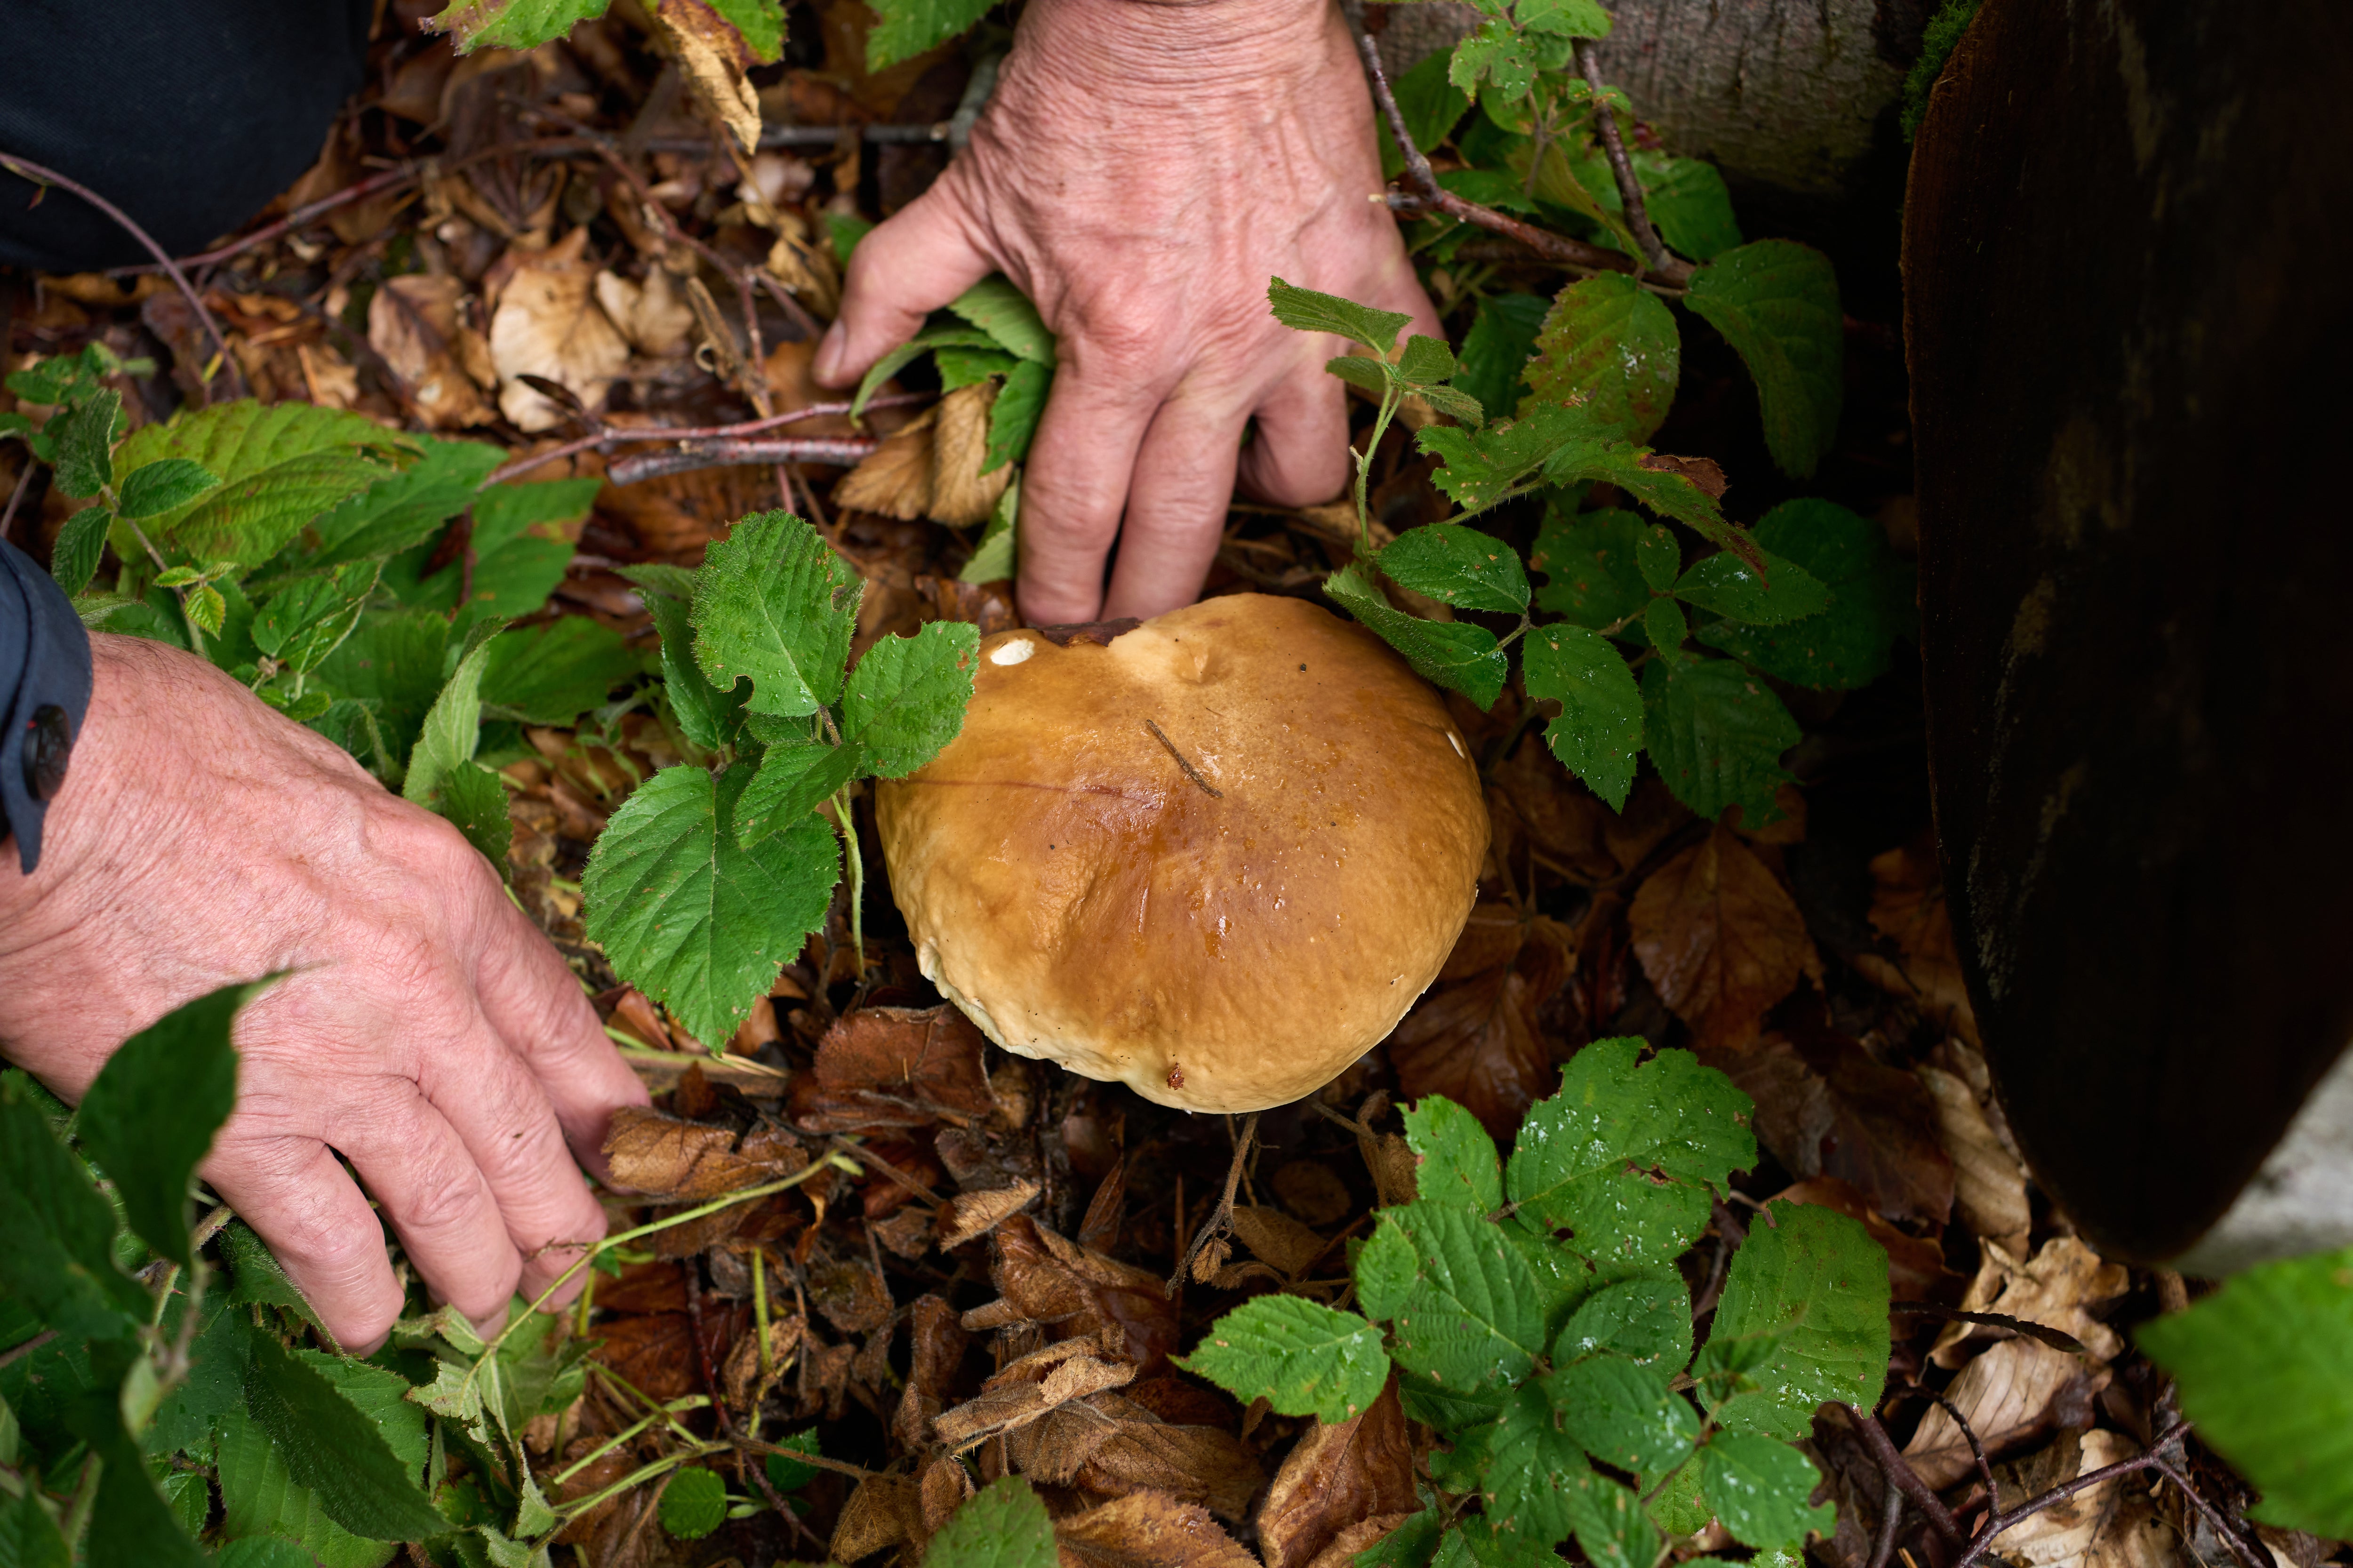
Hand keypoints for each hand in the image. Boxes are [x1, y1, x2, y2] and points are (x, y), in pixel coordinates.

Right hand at [0, 635, 647, 1352]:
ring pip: (447, 1200)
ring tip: (489, 1306)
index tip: (621, 1144)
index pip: (559, 1017)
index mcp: (449, 894)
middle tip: (569, 1260)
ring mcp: (335, 1069)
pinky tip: (367, 1325)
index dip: (598, 1097)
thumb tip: (410, 916)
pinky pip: (326, 1237)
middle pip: (520, 1129)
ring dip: (477, 1267)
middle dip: (555, 1211)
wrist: (52, 790)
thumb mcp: (334, 785)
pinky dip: (355, 1293)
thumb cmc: (168, 757)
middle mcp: (420, 991)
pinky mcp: (237, 1128)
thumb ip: (391, 871)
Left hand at [813, 0, 1439, 624]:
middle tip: (1126, 616)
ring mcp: (1302, 323)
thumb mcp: (969, 189)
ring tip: (1232, 484)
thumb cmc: (1085, 86)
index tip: (1051, 617)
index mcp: (1115, 346)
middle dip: (1147, 596)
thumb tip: (833, 363)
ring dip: (1266, 499)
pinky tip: (1351, 408)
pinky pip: (1406, 374)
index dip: (1060, 583)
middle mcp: (1215, 356)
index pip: (1079, 510)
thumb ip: (895, 285)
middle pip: (1186, 530)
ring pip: (1309, 475)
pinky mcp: (1366, 276)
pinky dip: (1389, 405)